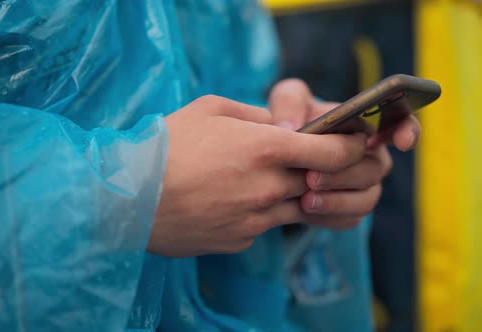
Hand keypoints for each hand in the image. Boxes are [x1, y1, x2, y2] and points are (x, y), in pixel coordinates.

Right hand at [149, 95, 366, 256]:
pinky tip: (233, 200)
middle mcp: (270, 187)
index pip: (334, 152)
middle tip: (308, 160)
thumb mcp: (212, 109)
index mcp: (267, 148)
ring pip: (296, 207)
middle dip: (323, 171)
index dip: (352, 146)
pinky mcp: (242, 241)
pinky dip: (261, 211)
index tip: (353, 142)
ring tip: (262, 179)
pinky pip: (265, 224)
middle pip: (320, 181)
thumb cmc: (167, 144)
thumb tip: (281, 124)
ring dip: (291, 192)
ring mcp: (257, 219)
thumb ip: (256, 115)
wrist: (127, 198)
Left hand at [268, 79, 420, 228]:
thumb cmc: (293, 120)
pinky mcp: (350, 210)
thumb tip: (291, 127)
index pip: (401, 124)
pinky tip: (303, 211)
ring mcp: (364, 186)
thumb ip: (289, 102)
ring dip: (336, 201)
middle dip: (344, 175)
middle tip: (312, 178)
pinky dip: (327, 216)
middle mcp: (372, 156)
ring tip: (305, 200)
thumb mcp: (286, 102)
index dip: (408, 132)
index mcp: (367, 124)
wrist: (279, 158)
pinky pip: (349, 218)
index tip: (402, 141)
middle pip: (375, 169)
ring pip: (365, 199)